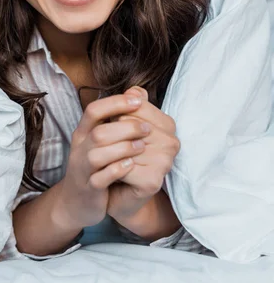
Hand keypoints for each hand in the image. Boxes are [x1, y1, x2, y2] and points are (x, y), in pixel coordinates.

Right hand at [56, 93, 149, 229]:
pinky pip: (100, 178)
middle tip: (147, 129)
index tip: (138, 101)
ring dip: (123, 149)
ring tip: (142, 147)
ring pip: (97, 154)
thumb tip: (138, 92)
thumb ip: (117, 117)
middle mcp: (80, 148)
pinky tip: (131, 165)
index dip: (115, 103)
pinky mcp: (89, 189)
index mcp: (83, 132)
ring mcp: (82, 169)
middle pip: (98, 132)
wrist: (75, 202)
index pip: (94, 110)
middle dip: (125, 128)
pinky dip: (117, 170)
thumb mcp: (100, 140)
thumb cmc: (93, 166)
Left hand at [107, 86, 179, 223]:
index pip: (136, 104)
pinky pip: (123, 166)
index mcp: (168, 124)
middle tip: (113, 147)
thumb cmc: (121, 156)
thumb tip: (134, 90)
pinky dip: (111, 169)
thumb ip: (130, 105)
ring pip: (124, 143)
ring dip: (110, 151)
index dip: (118, 115)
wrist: (116, 193)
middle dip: (113, 133)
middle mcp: (172, 142)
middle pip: (129, 122)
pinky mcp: (153, 180)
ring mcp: (165, 161)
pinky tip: (112, 174)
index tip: (118, 129)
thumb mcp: (124, 126)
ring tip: (111, 160)